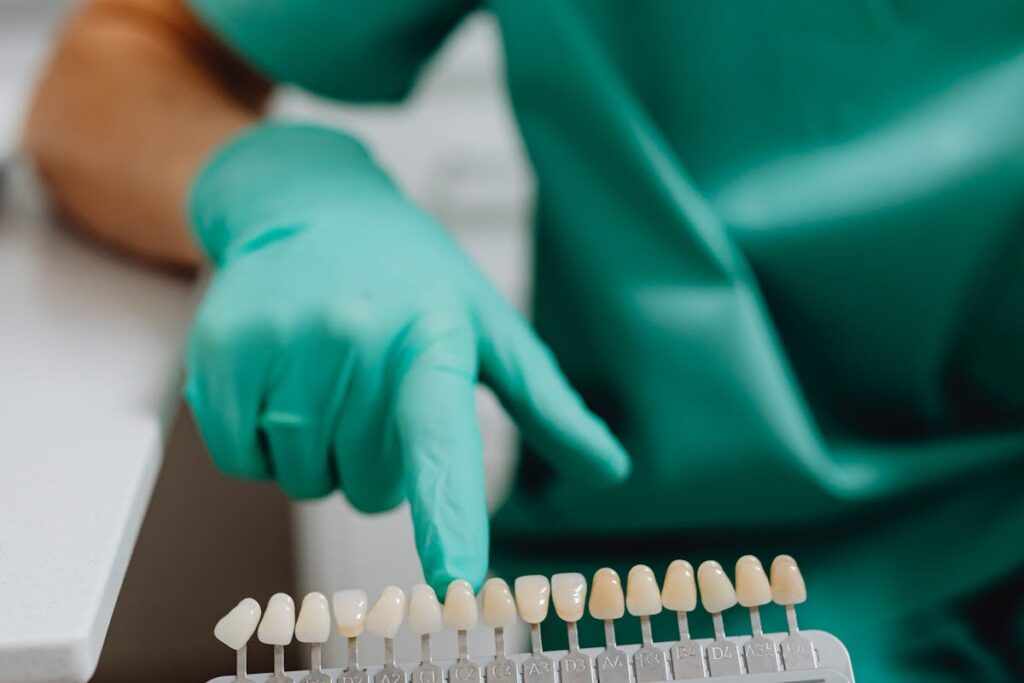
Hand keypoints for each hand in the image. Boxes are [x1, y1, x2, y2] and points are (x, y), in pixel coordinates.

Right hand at [184, 124, 629, 591]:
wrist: (307, 205)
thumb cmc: (408, 273)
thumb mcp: (486, 324)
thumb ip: (548, 405)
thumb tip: (611, 469)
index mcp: (429, 340)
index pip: (442, 446)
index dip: (448, 520)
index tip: (458, 584)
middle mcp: (353, 344)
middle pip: (369, 490)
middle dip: (376, 457)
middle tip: (374, 384)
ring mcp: (279, 350)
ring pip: (306, 483)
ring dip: (320, 450)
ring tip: (327, 372)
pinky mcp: (218, 360)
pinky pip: (244, 464)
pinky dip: (262, 442)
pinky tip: (280, 378)